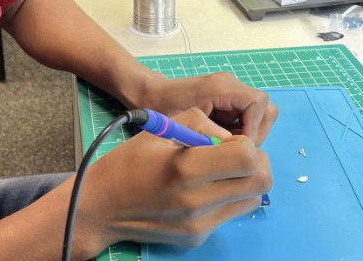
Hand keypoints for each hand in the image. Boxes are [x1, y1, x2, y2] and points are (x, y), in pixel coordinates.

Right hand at [79, 108, 271, 250]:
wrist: (101, 206)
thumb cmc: (129, 162)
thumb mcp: (160, 129)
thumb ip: (201, 124)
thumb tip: (231, 137)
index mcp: (186, 169)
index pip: (247, 158)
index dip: (245, 143)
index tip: (228, 140)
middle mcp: (197, 202)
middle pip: (261, 182)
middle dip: (256, 162)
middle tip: (234, 154)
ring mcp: (200, 224)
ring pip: (252, 200)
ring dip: (245, 181)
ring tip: (219, 171)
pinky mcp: (198, 237)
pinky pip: (231, 213)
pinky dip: (228, 197)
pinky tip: (204, 189)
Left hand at [136, 71, 277, 145]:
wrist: (150, 96)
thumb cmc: (163, 108)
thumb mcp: (186, 124)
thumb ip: (212, 136)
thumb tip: (238, 151)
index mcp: (222, 86)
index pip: (259, 104)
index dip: (254, 128)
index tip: (238, 147)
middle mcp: (231, 86)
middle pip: (265, 111)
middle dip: (254, 134)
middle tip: (234, 152)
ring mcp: (231, 94)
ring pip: (259, 118)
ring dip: (247, 136)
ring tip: (226, 149)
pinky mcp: (229, 103)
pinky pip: (247, 121)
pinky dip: (239, 135)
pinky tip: (221, 144)